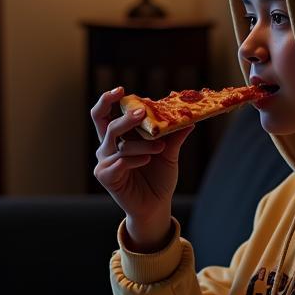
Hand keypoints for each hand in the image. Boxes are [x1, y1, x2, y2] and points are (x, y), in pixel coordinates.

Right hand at [90, 87, 193, 248]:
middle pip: (107, 124)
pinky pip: (119, 163)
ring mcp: (104, 162)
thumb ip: (174, 136)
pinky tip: (147, 160)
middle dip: (125, 116)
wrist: (156, 205)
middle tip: (143, 111)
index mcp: (117, 137)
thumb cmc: (158, 178)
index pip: (104, 114)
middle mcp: (107, 147)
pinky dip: (135, 159)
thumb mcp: (168, 154)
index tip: (121, 90)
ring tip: (160, 147)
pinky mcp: (105, 177)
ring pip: (119, 144)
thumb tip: (190, 119)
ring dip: (142, 144)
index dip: (108, 99)